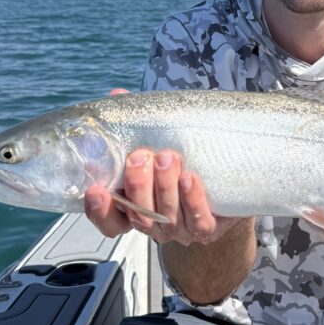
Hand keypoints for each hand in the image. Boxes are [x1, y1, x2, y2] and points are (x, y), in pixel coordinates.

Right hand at [85, 89, 243, 244]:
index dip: (99, 210)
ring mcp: (181, 228)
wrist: (228, 182)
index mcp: (136, 208)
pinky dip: (192, 199)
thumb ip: (135, 124)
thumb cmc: (183, 160)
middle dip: (138, 185)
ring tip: (168, 156)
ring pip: (167, 216)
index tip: (95, 190)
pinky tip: (189, 177)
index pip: (110, 221)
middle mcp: (155, 223)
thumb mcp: (157, 141)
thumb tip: (117, 96)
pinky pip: (198, 221)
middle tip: (141, 156)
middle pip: (139, 215)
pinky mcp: (208, 228)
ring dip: (165, 186)